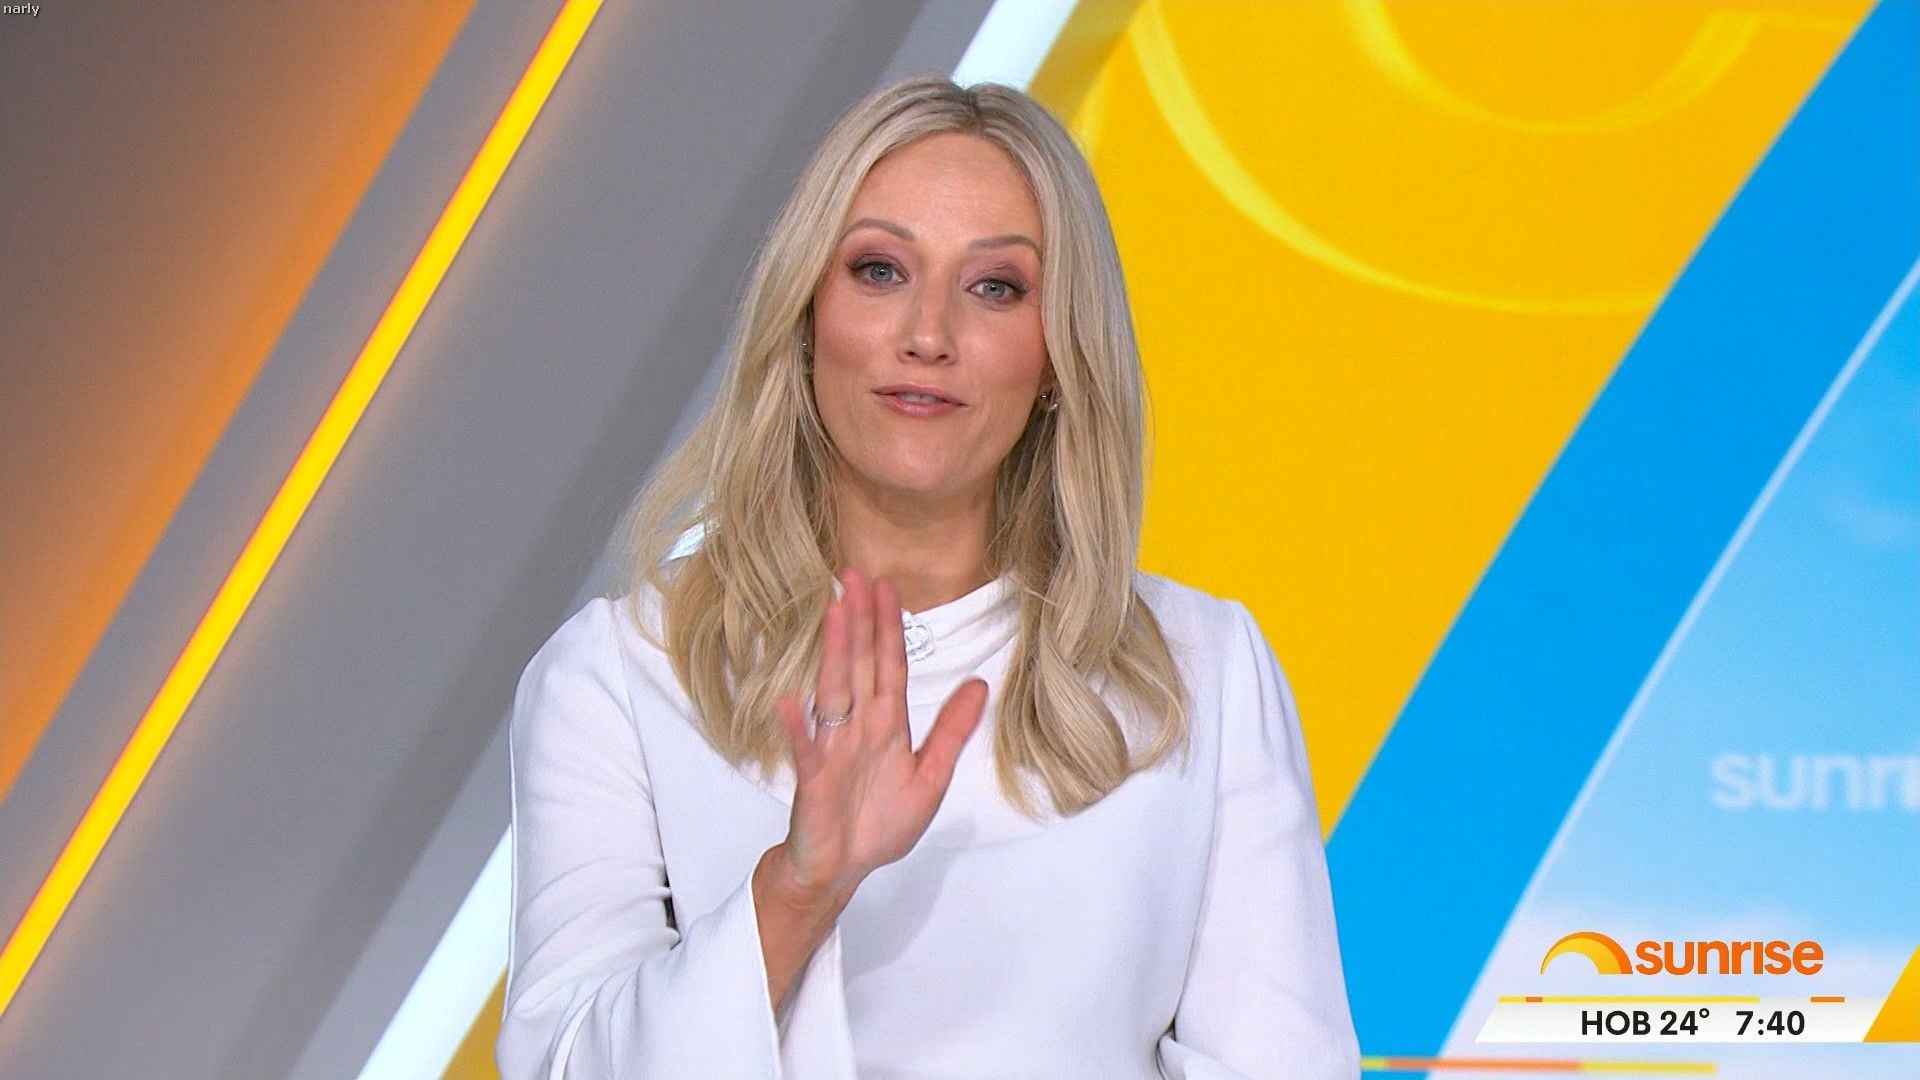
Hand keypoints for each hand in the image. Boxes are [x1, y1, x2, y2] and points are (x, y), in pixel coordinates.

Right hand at [771, 566, 988, 901]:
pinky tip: (791, 702)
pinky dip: (798, 728)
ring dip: (834, 653)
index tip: (887, 586)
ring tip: (834, 611)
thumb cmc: (877, 825)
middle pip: (859, 666)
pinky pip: (805, 751)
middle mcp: (856, 729)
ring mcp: (832, 751)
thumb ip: (950, 732)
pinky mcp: (813, 782)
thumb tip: (979, 685)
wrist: (840, 870)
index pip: (888, 667)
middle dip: (859, 621)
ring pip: (834, 693)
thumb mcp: (929, 778)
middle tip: (854, 573)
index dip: (889, 628)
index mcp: (886, 727)